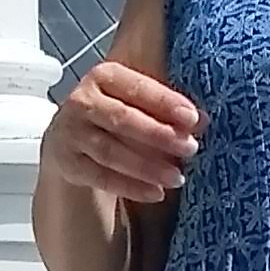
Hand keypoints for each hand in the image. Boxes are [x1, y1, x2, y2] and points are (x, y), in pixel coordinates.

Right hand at [38, 57, 203, 209]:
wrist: (69, 137)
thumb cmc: (113, 113)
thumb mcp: (136, 102)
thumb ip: (166, 108)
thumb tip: (201, 121)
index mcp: (103, 77)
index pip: (137, 88)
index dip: (165, 103)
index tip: (193, 118)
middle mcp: (82, 101)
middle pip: (122, 119)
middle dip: (159, 135)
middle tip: (190, 148)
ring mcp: (71, 133)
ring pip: (111, 151)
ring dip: (147, 166)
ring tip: (177, 177)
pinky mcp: (68, 163)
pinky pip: (101, 177)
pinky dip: (130, 187)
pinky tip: (155, 193)